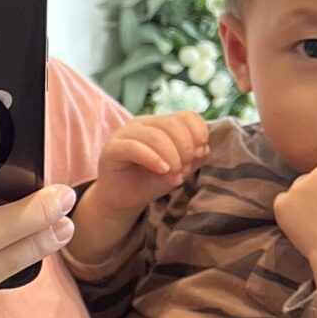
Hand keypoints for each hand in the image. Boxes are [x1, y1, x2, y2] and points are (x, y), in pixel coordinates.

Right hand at [93, 110, 209, 213]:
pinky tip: (162, 171)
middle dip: (185, 149)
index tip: (201, 154)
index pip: (186, 116)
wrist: (122, 201)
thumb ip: (194, 157)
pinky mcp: (112, 149)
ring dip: (172, 158)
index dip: (198, 132)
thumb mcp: (179, 169)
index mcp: (160, 124)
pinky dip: (153, 159)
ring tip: (174, 177)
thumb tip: (204, 148)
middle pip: (172, 124)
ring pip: (155, 136)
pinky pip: (135, 147)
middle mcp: (142, 124)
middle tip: (185, 171)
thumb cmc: (149, 183)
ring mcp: (125, 133)